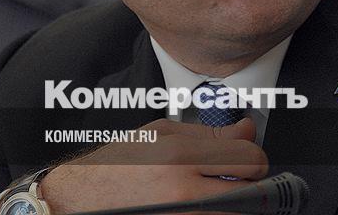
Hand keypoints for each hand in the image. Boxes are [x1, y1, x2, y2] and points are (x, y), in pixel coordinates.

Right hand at [39, 117, 266, 213]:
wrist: (82, 199)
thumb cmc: (118, 164)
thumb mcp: (162, 133)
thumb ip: (211, 133)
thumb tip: (247, 130)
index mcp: (180, 157)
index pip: (249, 159)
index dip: (254, 157)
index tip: (247, 157)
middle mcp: (183, 192)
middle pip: (252, 191)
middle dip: (250, 183)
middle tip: (238, 178)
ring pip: (237, 212)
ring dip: (236, 201)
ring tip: (216, 190)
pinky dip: (217, 211)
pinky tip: (205, 202)